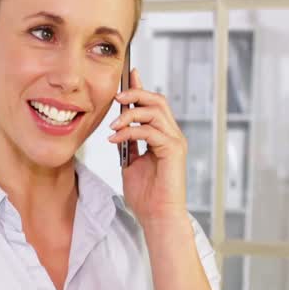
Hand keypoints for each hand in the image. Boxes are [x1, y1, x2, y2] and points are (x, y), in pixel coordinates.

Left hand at [107, 68, 188, 225]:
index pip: (153, 105)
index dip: (141, 88)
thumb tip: (117, 128)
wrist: (156, 215)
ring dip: (130, 114)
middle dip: (136, 94)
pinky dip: (130, 132)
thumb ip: (127, 144)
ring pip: (155, 111)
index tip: (129, 74)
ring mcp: (175, 141)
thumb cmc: (145, 194)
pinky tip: (115, 139)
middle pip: (157, 101)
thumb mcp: (130, 163)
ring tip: (113, 126)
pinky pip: (150, 131)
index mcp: (162, 136)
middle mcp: (172, 135)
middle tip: (116, 98)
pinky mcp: (173, 150)